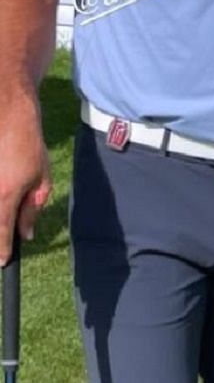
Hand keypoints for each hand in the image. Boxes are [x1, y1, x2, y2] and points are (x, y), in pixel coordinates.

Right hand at [0, 103, 51, 263]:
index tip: (3, 262)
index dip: (2, 250)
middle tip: (5, 240)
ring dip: (0, 213)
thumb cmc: (29, 149)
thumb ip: (32, 209)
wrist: (9, 120)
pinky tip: (6, 188)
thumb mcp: (42, 180)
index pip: (2, 233)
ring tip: (10, 193)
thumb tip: (26, 235)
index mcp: (5, 197)